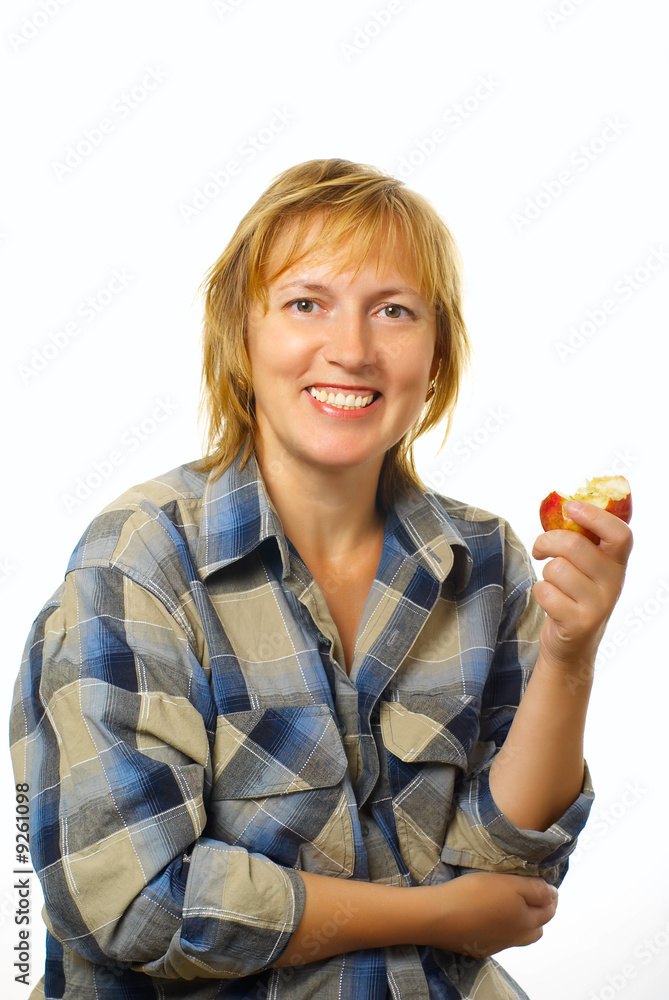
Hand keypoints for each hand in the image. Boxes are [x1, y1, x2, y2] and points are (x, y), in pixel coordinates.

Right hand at [430, 873, 557, 956]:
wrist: (440, 916)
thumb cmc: (475, 895)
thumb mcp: (509, 883)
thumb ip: (534, 889)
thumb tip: (552, 894)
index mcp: (527, 921)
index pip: (548, 909)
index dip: (550, 895)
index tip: (548, 885)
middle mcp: (515, 937)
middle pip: (537, 927)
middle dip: (540, 911)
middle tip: (535, 895)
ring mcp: (497, 944)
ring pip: (519, 936)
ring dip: (522, 923)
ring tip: (514, 907)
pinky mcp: (479, 947)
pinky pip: (499, 939)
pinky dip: (502, 928)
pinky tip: (491, 917)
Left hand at [531, 501, 632, 669]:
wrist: (572, 646)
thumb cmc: (574, 597)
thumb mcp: (587, 569)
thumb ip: (582, 542)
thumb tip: (563, 507)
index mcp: (617, 564)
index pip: (620, 534)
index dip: (594, 516)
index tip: (570, 507)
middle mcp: (614, 583)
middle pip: (575, 545)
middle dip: (547, 541)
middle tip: (540, 548)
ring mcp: (599, 605)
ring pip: (556, 568)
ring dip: (545, 573)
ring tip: (553, 583)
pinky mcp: (579, 622)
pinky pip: (545, 591)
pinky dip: (539, 592)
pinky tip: (550, 601)